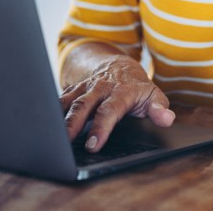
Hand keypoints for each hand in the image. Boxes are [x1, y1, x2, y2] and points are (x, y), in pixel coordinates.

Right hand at [59, 54, 174, 152]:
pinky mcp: (73, 89)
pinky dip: (52, 111)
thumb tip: (167, 119)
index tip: (93, 145)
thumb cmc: (137, 88)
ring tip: (52, 137)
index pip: (110, 110)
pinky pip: (61, 98)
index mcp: (121, 91)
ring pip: (69, 101)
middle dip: (74, 124)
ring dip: (60, 119)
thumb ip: (159, 108)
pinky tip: (45, 124)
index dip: (101, 128)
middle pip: (84, 105)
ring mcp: (85, 87)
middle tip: (66, 142)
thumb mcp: (153, 96)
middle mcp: (100, 87)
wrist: (119, 66)